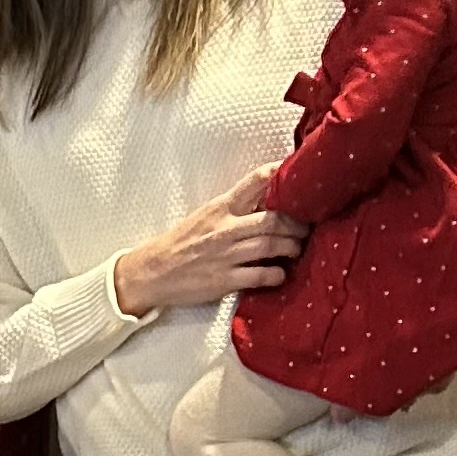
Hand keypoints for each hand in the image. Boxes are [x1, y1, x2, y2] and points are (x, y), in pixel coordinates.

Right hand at [112, 166, 305, 316]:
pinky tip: (279, 273)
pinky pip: (260, 275)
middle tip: (306, 228)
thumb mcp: (205, 216)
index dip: (280, 175)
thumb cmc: (181, 242)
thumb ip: (235, 208)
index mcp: (220, 207)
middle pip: (274, 219)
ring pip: (271, 245)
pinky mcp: (224, 280)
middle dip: (298, 224)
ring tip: (296, 249)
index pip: (256, 182)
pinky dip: (276, 274)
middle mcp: (225, 228)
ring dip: (292, 247)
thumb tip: (269, 201)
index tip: (298, 176)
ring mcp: (225, 255)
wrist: (151, 272)